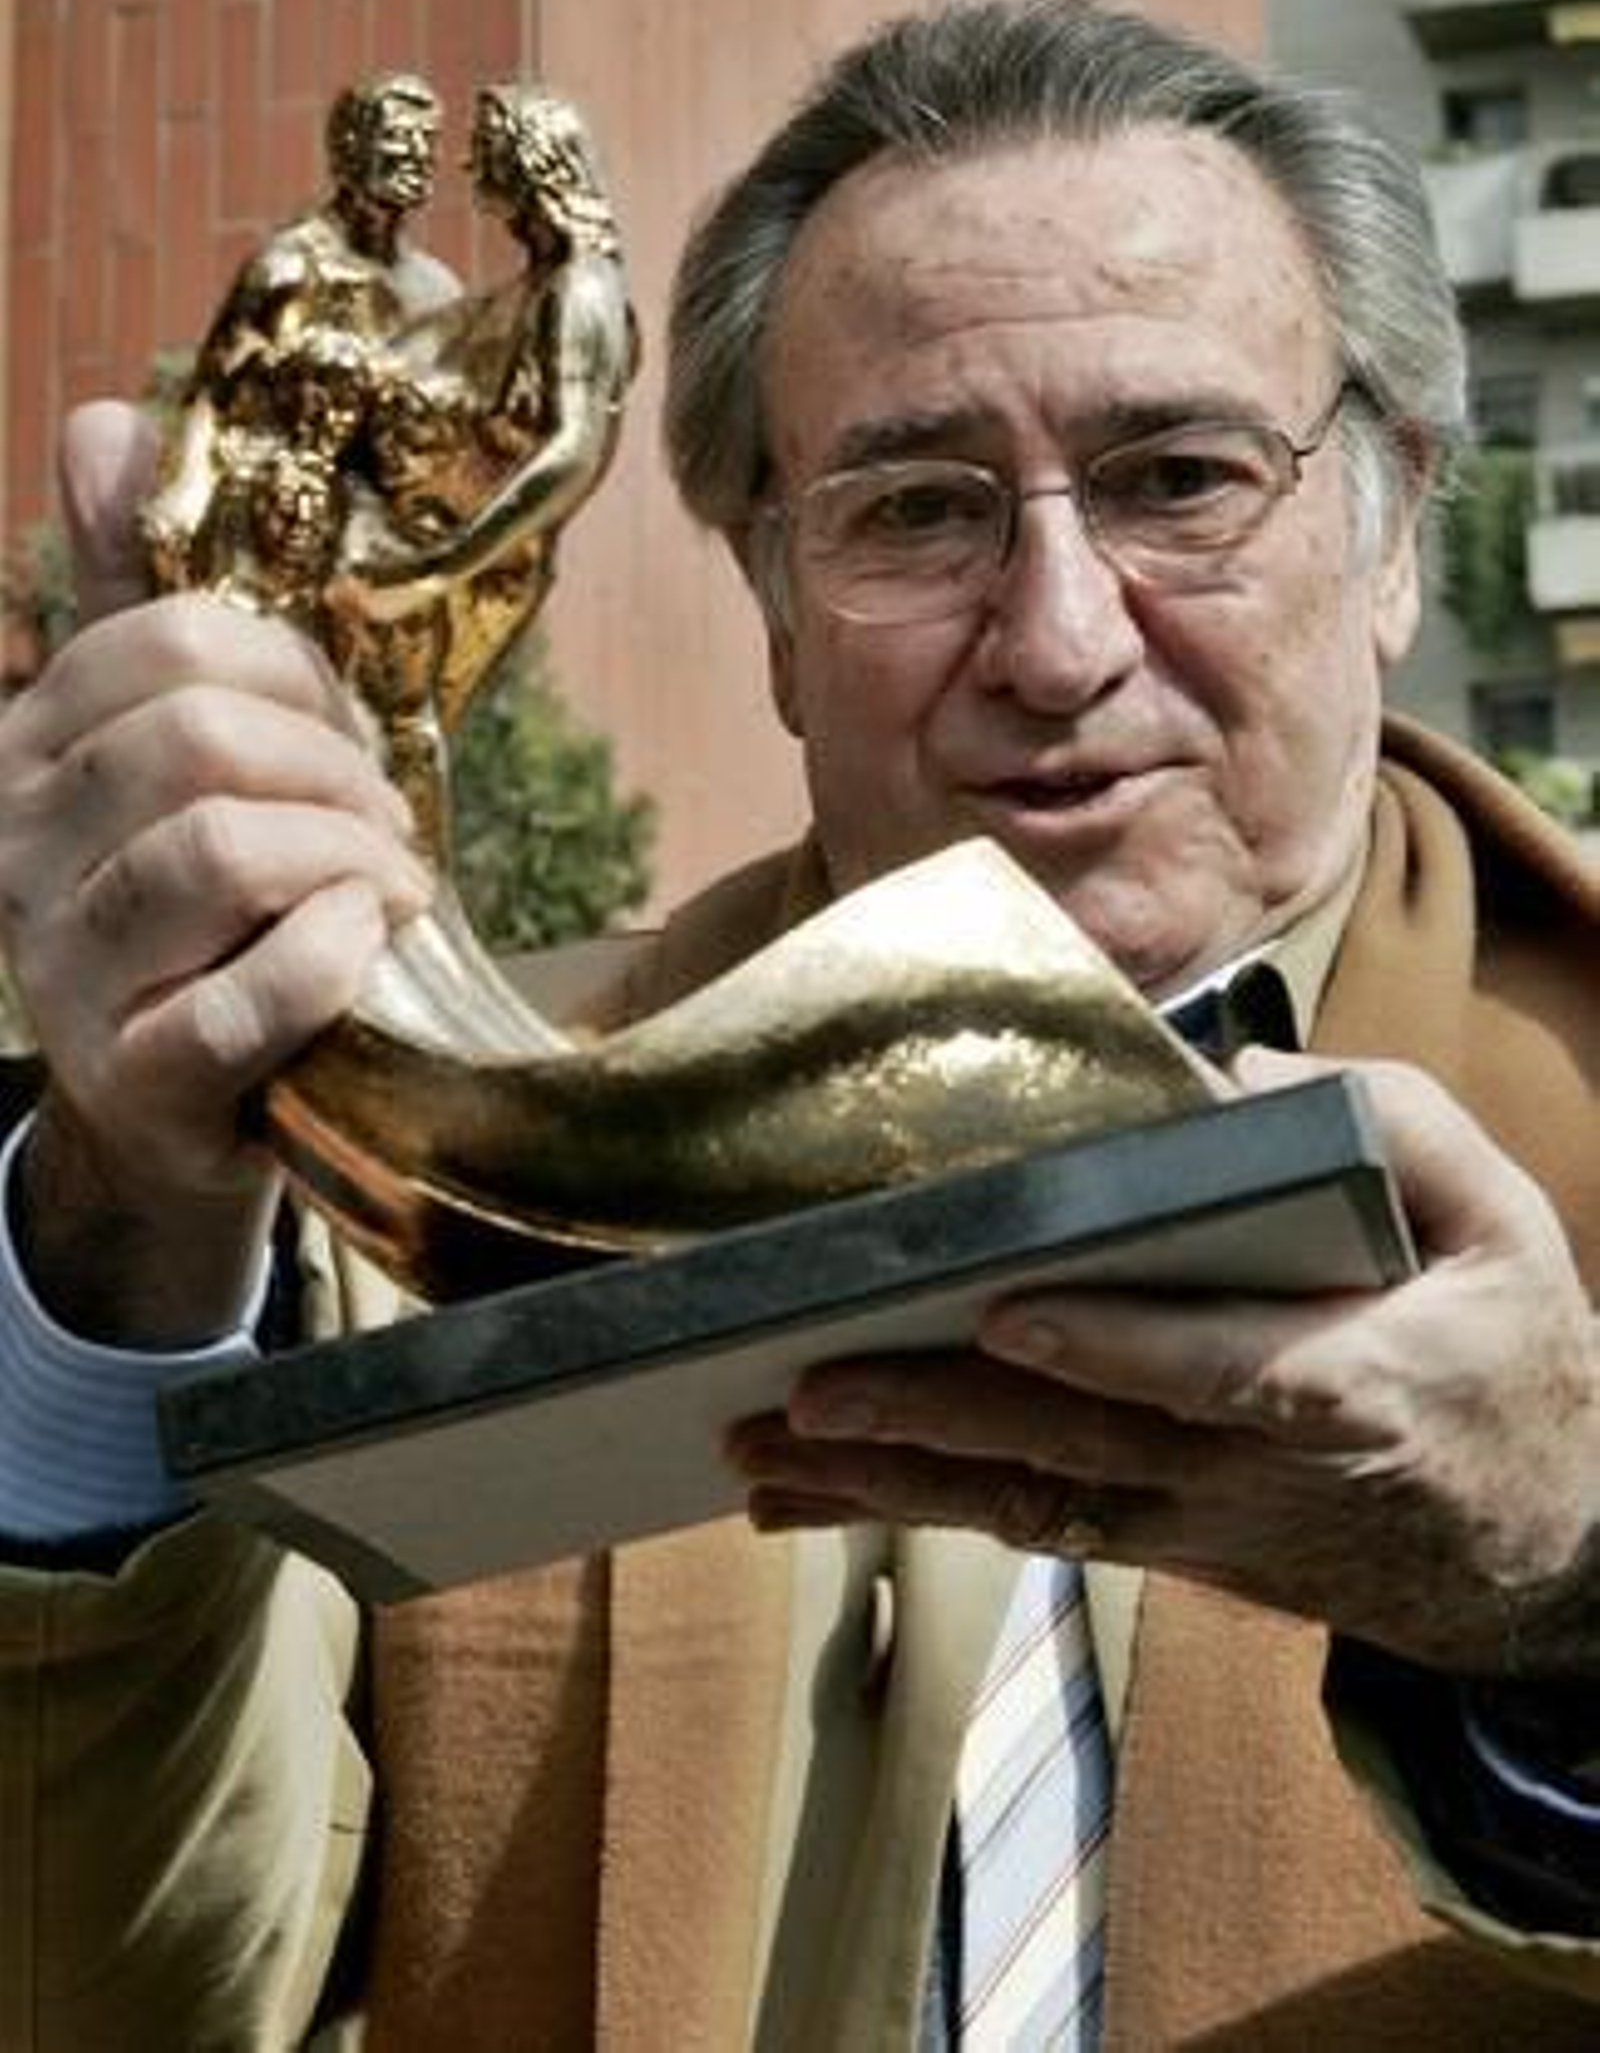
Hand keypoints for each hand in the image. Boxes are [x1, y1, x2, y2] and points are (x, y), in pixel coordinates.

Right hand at [0, 400, 432, 1338]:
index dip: (298, 673)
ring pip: (225, 848)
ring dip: (351, 857)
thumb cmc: (193, 918)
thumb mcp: (156, 754)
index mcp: (22, 749)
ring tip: (388, 888)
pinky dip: (337, 956)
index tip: (347, 736)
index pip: (167, 641)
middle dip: (337, 770)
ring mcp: (67, 971)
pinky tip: (364, 946)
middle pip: (202, 738)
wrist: (169, 1116)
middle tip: (386, 827)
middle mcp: (16, 849)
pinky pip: (253, 993)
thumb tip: (105, 424)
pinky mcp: (138, 1079)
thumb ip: (131, 601)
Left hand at [730, 1049, 1599, 1675]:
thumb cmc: (1507, 1354)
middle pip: (1078, 1449)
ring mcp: (1198, 1520)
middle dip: (936, 1421)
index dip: (1117, 1348)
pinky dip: (918, 1511)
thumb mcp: (1503, 1221)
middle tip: (803, 1388)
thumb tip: (1228, 1081)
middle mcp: (1252, 1469)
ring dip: (892, 1484)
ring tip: (760, 1451)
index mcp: (1353, 1380)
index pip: (1219, 1369)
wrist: (1538, 1552)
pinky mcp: (1162, 1540)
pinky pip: (1028, 1528)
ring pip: (1029, 1505)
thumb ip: (1391, 1129)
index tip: (1008, 1314)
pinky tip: (809, 1500)